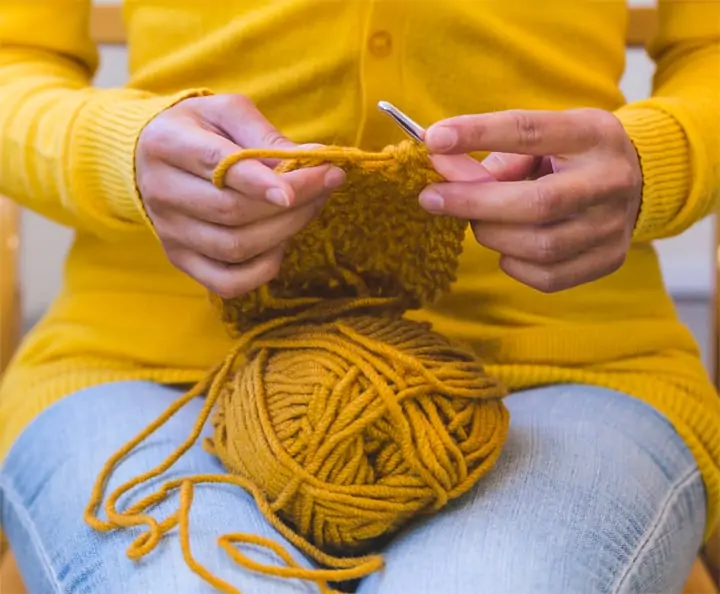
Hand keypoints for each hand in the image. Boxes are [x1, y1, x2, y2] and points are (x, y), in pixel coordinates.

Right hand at [136, 94, 344, 297]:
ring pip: (234, 247)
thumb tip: (314, 159)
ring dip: (284, 231)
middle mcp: (161, 191)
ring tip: (308, 208)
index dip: (260, 180)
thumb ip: (266, 134)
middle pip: (232, 211)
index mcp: (167, 144)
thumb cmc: (200, 130)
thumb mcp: (227, 112)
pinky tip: (280, 244)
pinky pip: (227, 282)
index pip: (216, 166)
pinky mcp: (180, 259)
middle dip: (291, 202)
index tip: (303, 183)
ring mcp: (169, 231)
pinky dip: (263, 269)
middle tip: (326, 183)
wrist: (150, 157)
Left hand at [419, 109, 642, 292]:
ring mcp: (613, 225)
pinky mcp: (609, 259)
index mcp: (592, 134)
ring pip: (540, 246)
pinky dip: (514, 263)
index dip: (479, 134)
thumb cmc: (569, 156)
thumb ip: (492, 152)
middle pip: (537, 203)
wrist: (637, 180)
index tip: (434, 140)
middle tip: (432, 198)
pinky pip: (547, 277)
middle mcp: (610, 180)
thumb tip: (440, 164)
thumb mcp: (542, 137)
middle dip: (474, 203)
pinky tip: (508, 246)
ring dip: (492, 235)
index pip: (530, 131)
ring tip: (478, 221)